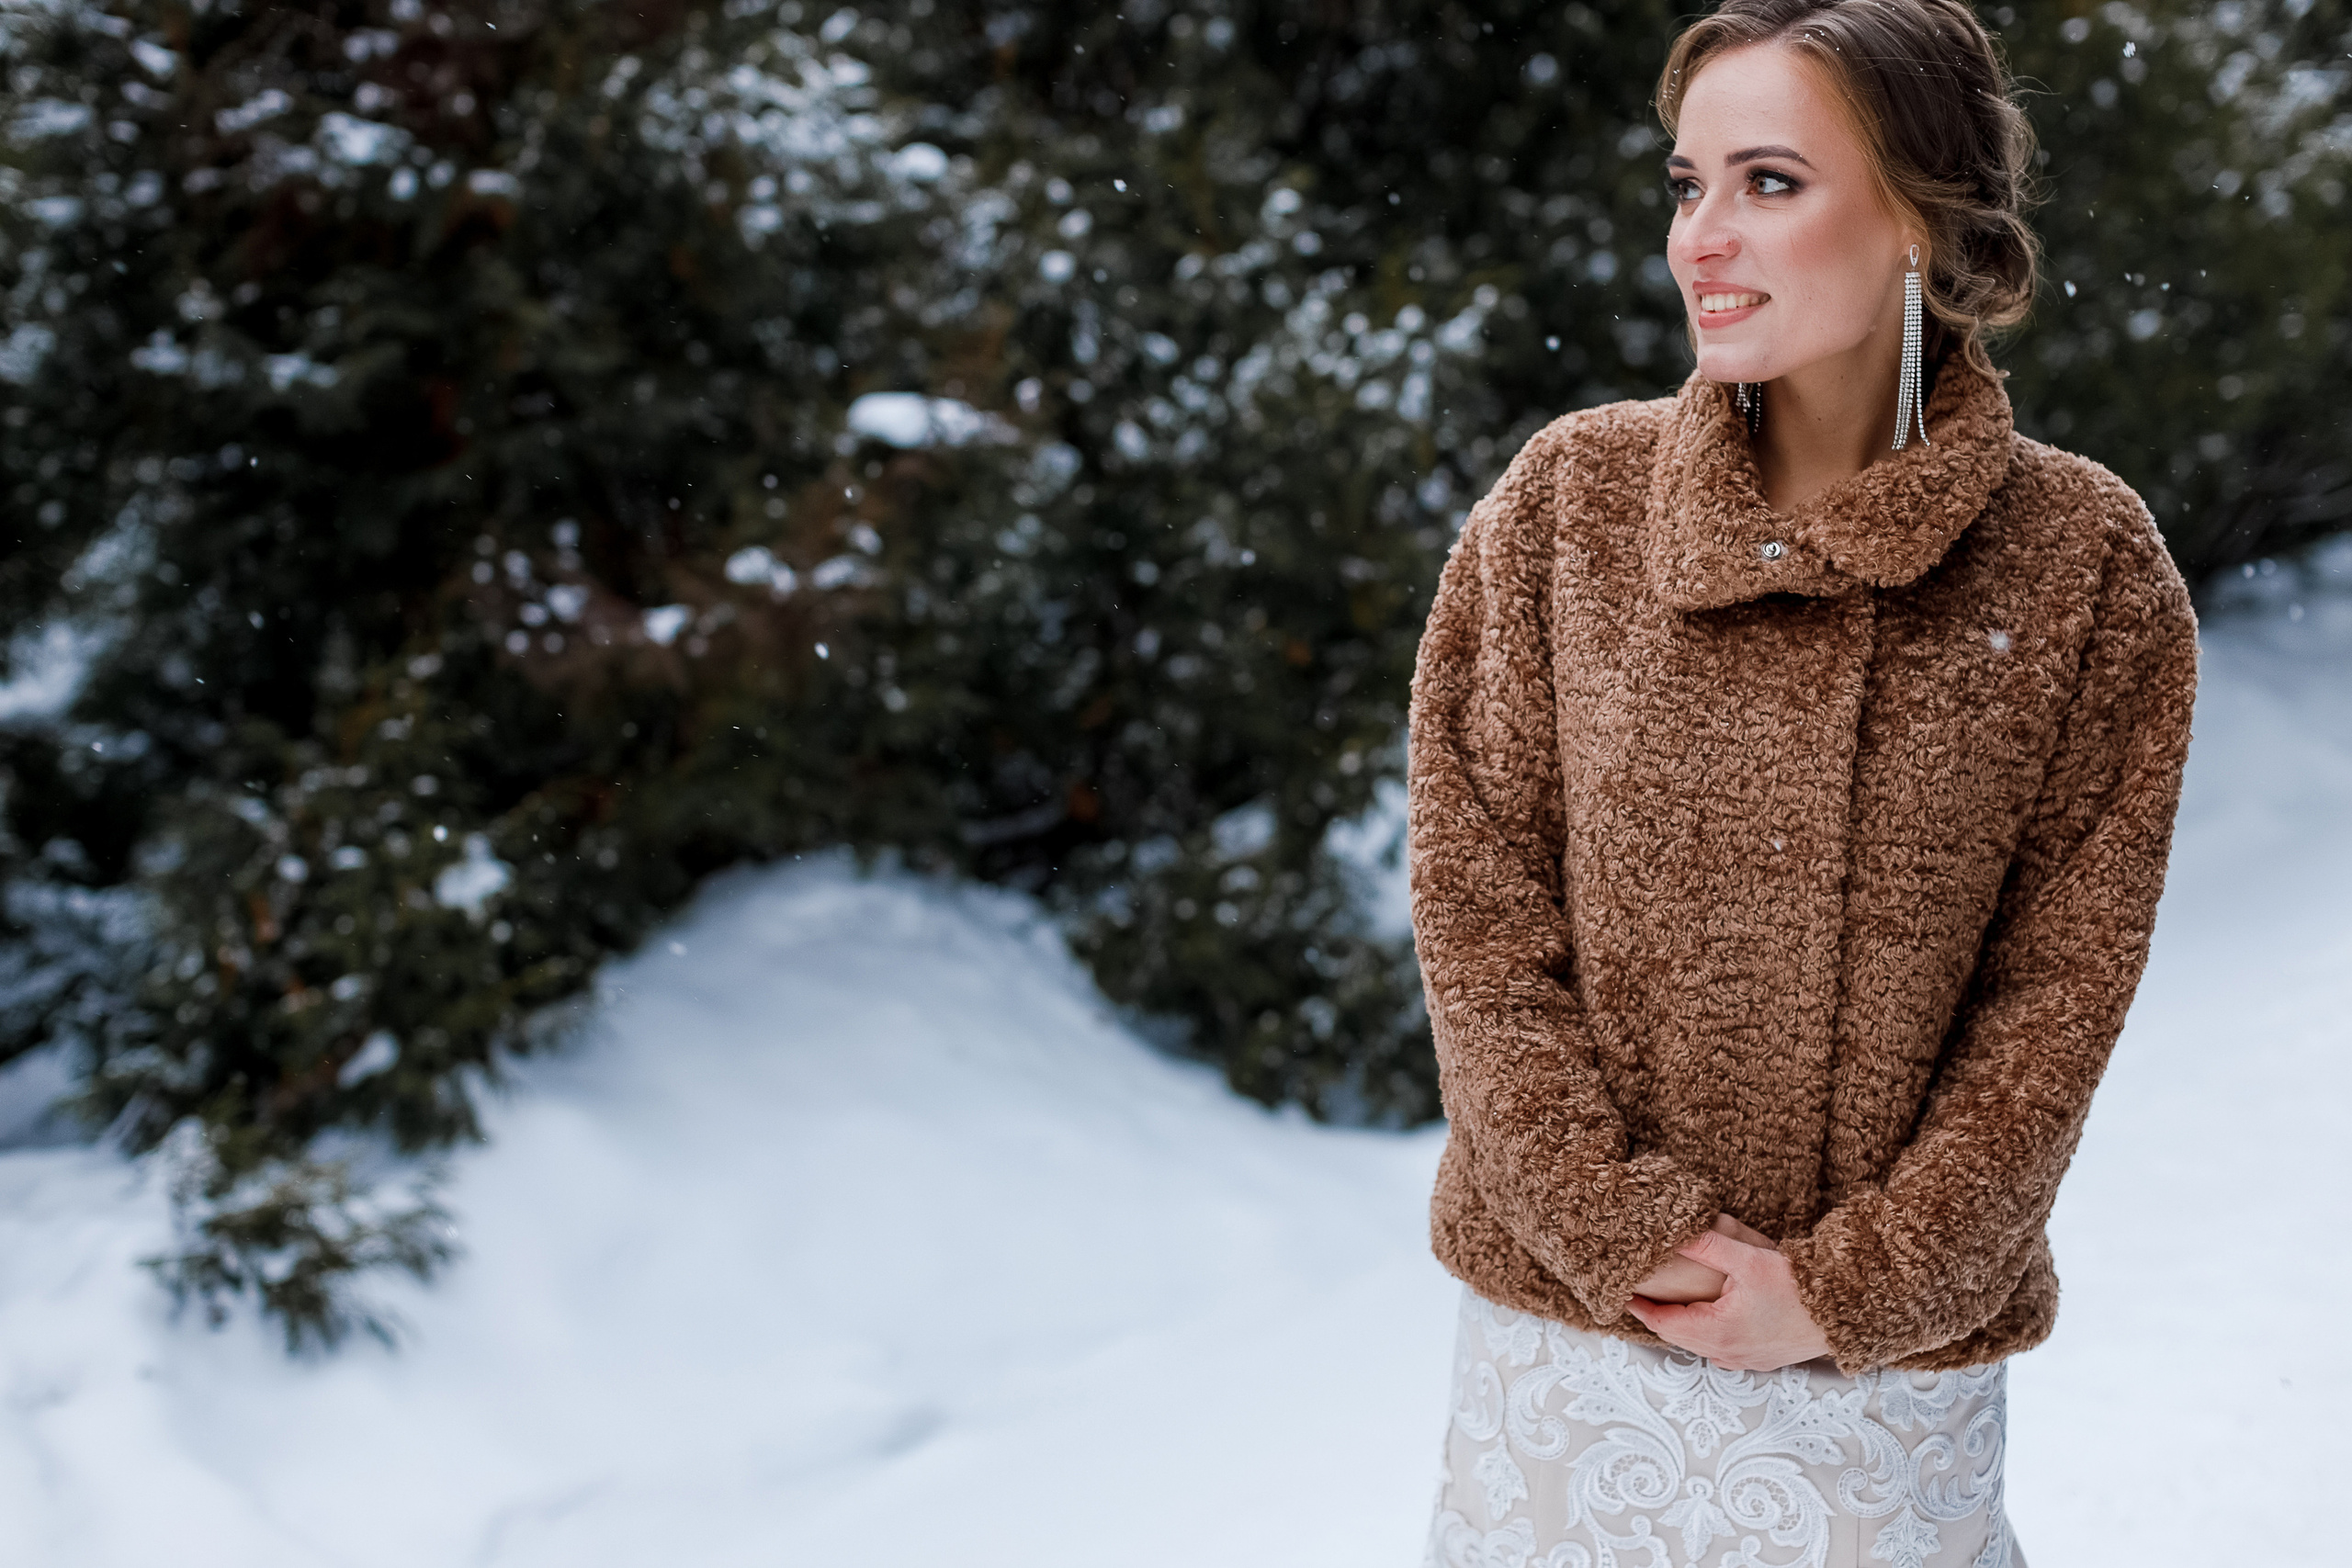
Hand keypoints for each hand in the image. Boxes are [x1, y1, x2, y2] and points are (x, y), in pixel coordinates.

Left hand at [1624, 1229, 1831, 1371]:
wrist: (1843, 1313)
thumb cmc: (1797, 1289)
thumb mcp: (1748, 1260)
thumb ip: (1708, 1245)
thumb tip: (1675, 1232)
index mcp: (1716, 1332)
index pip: (1662, 1322)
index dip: (1639, 1306)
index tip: (1621, 1291)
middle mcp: (1726, 1353)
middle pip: (1677, 1336)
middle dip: (1656, 1315)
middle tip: (1638, 1293)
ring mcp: (1744, 1360)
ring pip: (1698, 1344)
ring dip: (1681, 1325)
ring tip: (1667, 1301)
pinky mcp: (1760, 1359)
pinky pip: (1719, 1349)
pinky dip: (1704, 1333)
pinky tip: (1706, 1318)